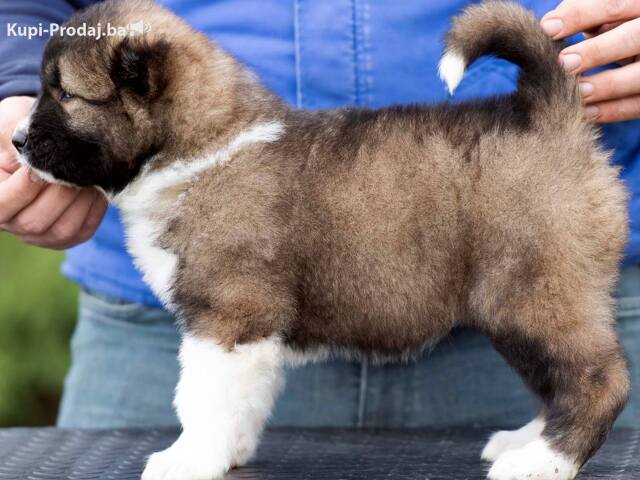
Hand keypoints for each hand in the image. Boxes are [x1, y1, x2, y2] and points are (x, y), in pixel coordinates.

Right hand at [0, 96, 106, 248]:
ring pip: (62, 229)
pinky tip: (97, 188)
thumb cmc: (21, 134)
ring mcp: (41, 235)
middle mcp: (14, 223)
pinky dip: (94, 210)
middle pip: (34, 221)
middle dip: (58, 194)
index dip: (22, 188)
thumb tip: (34, 148)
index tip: (38, 166)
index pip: (2, 205)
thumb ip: (17, 137)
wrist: (45, 144)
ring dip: (80, 203)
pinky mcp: (67, 236)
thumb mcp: (11, 126)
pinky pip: (83, 230)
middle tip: (74, 169)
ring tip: (89, 177)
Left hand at [540, 0, 639, 122]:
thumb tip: (549, 25)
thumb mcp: (607, 19)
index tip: (547, 28)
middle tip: (564, 63)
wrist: (639, 49)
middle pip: (632, 38)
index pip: (614, 4)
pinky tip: (586, 111)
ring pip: (639, 76)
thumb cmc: (618, 31)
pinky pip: (639, 104)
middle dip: (597, 51)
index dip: (580, 14)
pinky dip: (613, 110)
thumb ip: (584, 17)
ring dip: (606, 86)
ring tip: (576, 91)